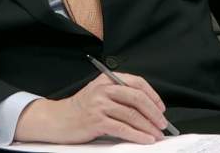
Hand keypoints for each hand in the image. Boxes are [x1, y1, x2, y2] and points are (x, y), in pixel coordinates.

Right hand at [14, 72, 167, 143]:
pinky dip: (137, 135)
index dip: (152, 95)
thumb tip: (146, 109)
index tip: (160, 108)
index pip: (136, 82)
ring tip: (156, 134)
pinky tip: (145, 139)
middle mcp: (103, 89)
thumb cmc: (80, 109)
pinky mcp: (96, 121)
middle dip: (154, 112)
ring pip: (132, 114)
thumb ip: (118, 96)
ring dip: (148, 127)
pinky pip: (123, 128)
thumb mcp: (99, 94)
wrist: (57, 119)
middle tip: (162, 123)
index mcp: (106, 79)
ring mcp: (99, 104)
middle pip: (137, 97)